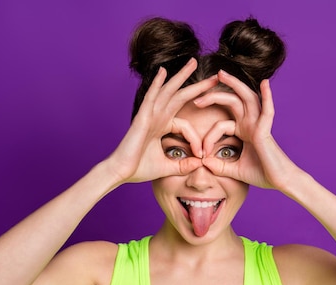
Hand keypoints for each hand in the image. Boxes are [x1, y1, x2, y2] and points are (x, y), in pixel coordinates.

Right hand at [108, 59, 218, 183]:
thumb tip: (199, 163)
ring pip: (168, 91)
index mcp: (162, 126)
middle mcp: (156, 117)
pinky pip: (151, 97)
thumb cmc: (139, 169)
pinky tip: (163, 72)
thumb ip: (183, 165)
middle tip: (214, 75)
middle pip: (180, 96)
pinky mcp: (142, 117)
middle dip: (197, 85)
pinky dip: (157, 84)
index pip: (186, 125)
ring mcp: (149, 115)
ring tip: (193, 61)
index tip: (202, 153)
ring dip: (181, 76)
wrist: (121, 172)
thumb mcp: (168, 167)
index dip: (196, 139)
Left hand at [194, 71, 298, 189]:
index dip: (208, 137)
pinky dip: (267, 96)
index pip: (220, 124)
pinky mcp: (266, 131)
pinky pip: (267, 111)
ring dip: (234, 84)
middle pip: (233, 101)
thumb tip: (203, 162)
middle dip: (215, 93)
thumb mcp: (234, 171)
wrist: (280, 182)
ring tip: (221, 74)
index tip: (200, 153)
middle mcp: (251, 124)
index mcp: (244, 131)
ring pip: (246, 98)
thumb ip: (219, 166)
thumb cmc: (262, 175)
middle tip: (197, 92)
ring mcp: (259, 125)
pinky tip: (264, 83)